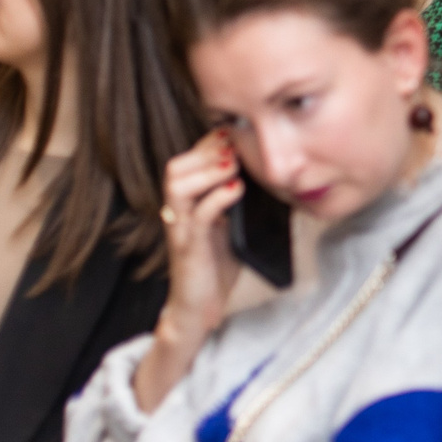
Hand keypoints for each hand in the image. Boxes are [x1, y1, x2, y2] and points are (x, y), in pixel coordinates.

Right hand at [159, 132, 244, 334]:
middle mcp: (178, 212)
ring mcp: (181, 229)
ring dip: (208, 170)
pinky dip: (218, 198)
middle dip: (206, 151)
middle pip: (176, 167)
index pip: (188, 160)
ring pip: (178, 186)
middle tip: (234, 147)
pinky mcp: (190, 248)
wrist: (200, 307)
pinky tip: (237, 189)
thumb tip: (265, 172)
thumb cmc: (215, 264)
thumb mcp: (229, 223)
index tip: (235, 134)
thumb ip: (236, 198)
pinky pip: (198, 216)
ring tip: (233, 165)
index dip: (209, 143)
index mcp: (187, 203)